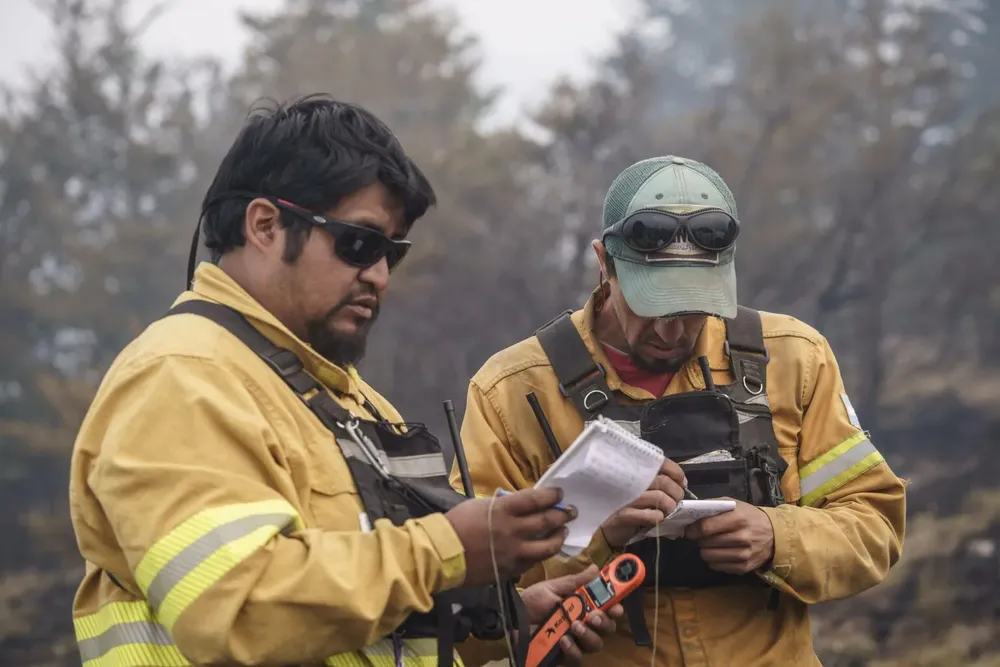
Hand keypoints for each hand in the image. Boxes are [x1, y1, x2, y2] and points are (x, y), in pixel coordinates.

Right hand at [445, 488, 575, 586]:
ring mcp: (514, 552)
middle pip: (547, 521)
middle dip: (562, 515)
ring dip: (558, 537)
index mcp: (504, 510)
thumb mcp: (480, 506)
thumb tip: (520, 506)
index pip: (537, 499)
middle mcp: (513, 530)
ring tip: (563, 532)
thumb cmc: (456, 524)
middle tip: (571, 511)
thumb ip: (502, 506)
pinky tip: (544, 550)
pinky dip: (541, 554)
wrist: (441, 554)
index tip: (559, 493)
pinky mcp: (510, 569)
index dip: (552, 495)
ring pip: (547, 546)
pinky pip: (533, 562)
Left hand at [519, 565, 621, 664]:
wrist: (513, 618)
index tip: (617, 607)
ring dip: (588, 635)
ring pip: (595, 644)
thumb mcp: (553, 587)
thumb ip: (575, 581)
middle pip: (607, 629)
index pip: (608, 609)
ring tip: (575, 626)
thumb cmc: (534, 601)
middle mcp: (585, 625)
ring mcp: (576, 642)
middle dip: (604, 622)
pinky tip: (563, 641)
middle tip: (594, 616)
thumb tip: (595, 568)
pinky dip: (573, 650)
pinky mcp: (565, 657)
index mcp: (585, 607)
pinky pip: (577, 658)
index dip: (616, 608)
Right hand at [600, 458, 686, 547]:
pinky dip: (658, 516)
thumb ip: (658, 483)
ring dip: (669, 506)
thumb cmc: (626, 506)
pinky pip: (649, 514)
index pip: (660, 463)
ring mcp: (627, 498)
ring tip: (668, 511)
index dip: (675, 472)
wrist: (604, 528)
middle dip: (676, 492)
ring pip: (658, 497)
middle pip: (662, 481)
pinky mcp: (624, 515)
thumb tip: (682, 483)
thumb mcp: (641, 491)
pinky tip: (658, 518)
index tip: (682, 483)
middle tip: (676, 501)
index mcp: (636, 473)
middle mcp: (631, 482)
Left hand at [684, 499, 774, 573]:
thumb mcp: (734, 504)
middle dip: (700, 539)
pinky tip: (721, 553)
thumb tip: (691, 511)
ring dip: (706, 551)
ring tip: (712, 545)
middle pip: (705, 543)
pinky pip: (717, 567)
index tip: (689, 530)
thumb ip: (713, 505)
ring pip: (709, 557)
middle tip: (705, 536)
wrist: (774, 534)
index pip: (705, 528)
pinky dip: (715, 561)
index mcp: (737, 518)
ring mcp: (744, 555)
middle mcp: (741, 538)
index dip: (693, 530)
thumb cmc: (749, 516)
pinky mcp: (744, 567)